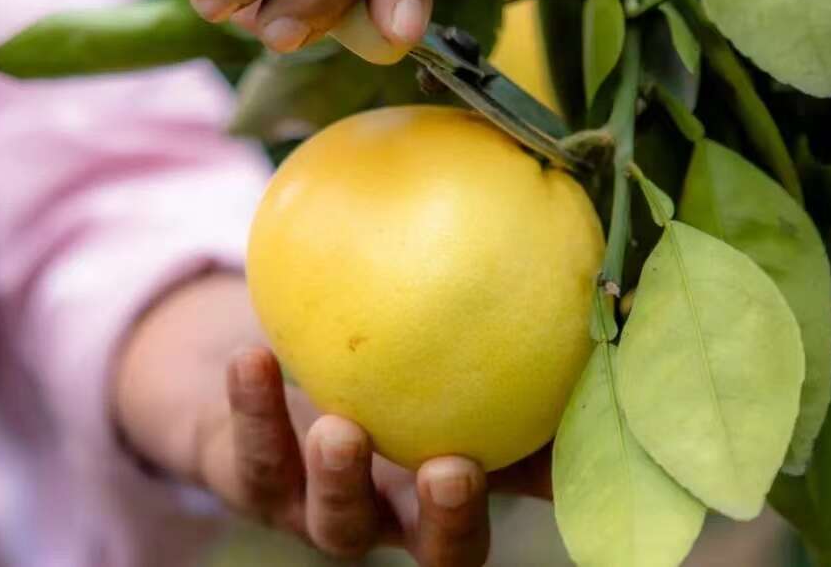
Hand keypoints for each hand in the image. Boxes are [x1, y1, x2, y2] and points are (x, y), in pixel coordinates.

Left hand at [198, 347, 551, 566]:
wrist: (255, 374)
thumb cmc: (372, 356)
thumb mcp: (430, 354)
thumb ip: (496, 338)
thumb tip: (580, 289)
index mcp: (450, 486)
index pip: (513, 499)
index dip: (545, 488)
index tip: (567, 451)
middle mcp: (394, 513)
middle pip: (436, 549)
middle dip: (449, 521)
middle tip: (453, 472)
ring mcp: (321, 508)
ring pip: (336, 522)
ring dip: (340, 479)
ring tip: (339, 430)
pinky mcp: (253, 481)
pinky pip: (249, 450)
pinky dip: (252, 405)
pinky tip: (252, 358)